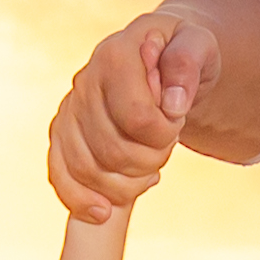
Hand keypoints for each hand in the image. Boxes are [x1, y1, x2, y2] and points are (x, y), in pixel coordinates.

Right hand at [47, 8, 212, 222]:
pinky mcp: (61, 134)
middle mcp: (84, 81)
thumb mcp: (199, 46)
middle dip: (150, 161)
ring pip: (87, 170)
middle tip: (166, 146)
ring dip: (126, 183)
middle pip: (112, 150)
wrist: (160, 61)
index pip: (136, 117)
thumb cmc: (181, 54)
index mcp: (115, 55)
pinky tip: (103, 212)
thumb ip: (188, 64)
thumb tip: (172, 103)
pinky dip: (79, 200)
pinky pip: (59, 175)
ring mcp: (69, 110)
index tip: (176, 124)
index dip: (163, 135)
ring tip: (149, 169)